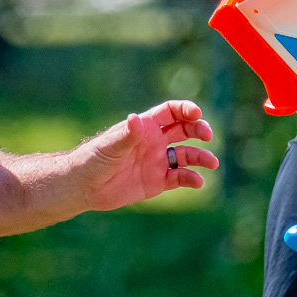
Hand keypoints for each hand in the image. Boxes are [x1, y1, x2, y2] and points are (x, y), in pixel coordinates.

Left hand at [73, 100, 219, 211]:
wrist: (85, 186)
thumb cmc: (94, 159)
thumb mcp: (111, 146)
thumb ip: (127, 134)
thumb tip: (136, 118)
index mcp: (145, 127)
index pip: (172, 112)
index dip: (186, 110)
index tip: (197, 115)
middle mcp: (155, 142)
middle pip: (185, 130)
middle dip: (199, 130)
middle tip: (207, 135)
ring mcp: (158, 161)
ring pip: (187, 155)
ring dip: (201, 157)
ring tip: (211, 163)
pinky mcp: (157, 181)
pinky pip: (180, 178)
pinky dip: (191, 178)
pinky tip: (198, 181)